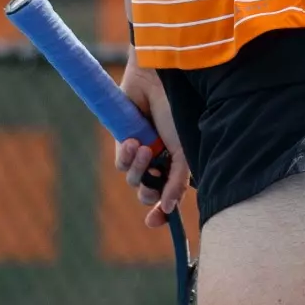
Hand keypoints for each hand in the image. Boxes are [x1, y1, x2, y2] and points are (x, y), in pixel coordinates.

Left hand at [112, 60, 190, 228]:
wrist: (158, 83)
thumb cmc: (178, 112)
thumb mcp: (184, 150)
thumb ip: (177, 180)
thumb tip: (168, 209)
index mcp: (181, 161)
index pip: (171, 195)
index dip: (163, 212)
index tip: (154, 221)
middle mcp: (162, 158)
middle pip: (149, 191)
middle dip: (147, 192)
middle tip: (150, 186)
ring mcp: (142, 150)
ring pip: (134, 178)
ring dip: (138, 169)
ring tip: (144, 148)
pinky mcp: (124, 141)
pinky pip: (121, 162)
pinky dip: (126, 156)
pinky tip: (132, 141)